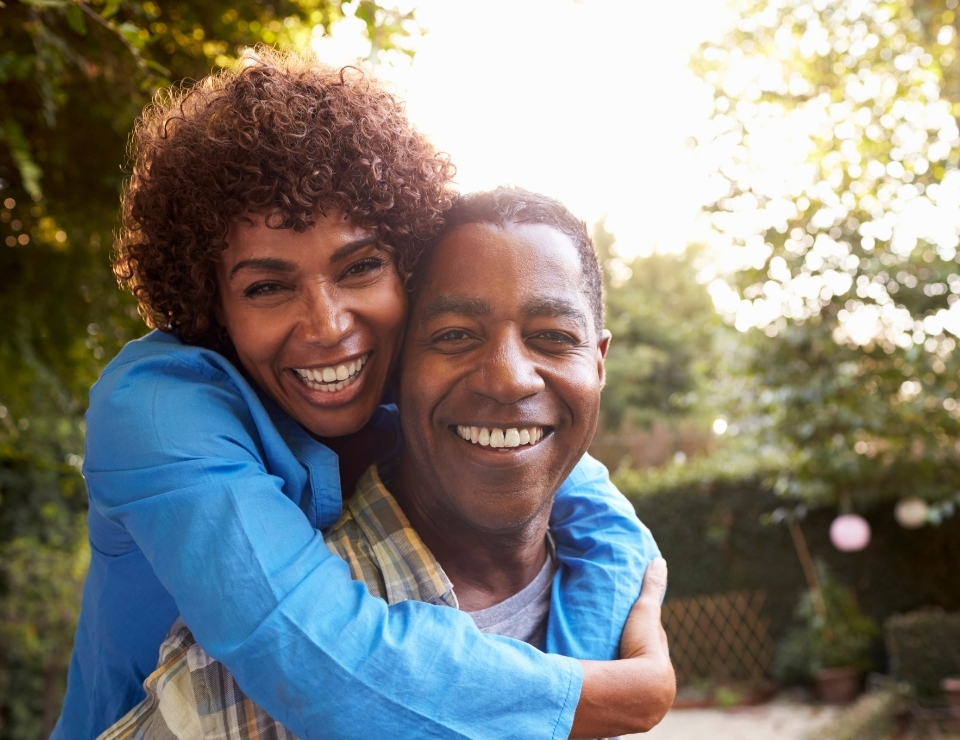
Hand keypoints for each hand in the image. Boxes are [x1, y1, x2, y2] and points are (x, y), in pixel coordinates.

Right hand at [570, 558, 675, 737]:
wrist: (635, 691)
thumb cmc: (643, 650)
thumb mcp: (644, 614)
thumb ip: (651, 589)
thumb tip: (658, 561)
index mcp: (663, 673)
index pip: (651, 654)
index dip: (640, 642)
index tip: (626, 634)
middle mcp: (656, 698)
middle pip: (640, 675)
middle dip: (630, 665)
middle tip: (610, 653)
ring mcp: (638, 714)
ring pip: (626, 694)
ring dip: (616, 686)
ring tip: (597, 674)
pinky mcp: (616, 724)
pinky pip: (610, 709)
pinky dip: (604, 702)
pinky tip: (592, 698)